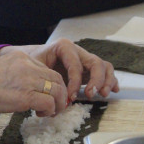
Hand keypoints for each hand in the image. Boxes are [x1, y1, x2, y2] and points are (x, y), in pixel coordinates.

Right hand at [0, 48, 69, 117]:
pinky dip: (49, 110)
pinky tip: (40, 114)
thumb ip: (17, 76)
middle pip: (56, 78)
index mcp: (20, 57)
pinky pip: (49, 103)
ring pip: (57, 91)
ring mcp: (28, 80)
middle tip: (57, 105)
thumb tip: (28, 90)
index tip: (49, 95)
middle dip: (60, 94)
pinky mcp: (26, 96)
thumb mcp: (1, 70)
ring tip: (50, 112)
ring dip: (58, 104)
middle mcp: (27, 65)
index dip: (51, 84)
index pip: (46, 69)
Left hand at [3, 39, 118, 102]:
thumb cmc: (32, 61)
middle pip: (96, 62)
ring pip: (104, 66)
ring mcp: (85, 60)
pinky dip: (110, 80)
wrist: (30, 58)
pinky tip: (113, 90)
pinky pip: (105, 71)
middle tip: (92, 94)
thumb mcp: (35, 65)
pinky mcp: (89, 69)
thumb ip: (44, 76)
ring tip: (102, 94)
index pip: (76, 65)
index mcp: (64, 47)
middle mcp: (78, 51)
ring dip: (106, 80)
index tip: (70, 97)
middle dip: (97, 80)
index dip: (75, 82)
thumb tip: (54, 93)